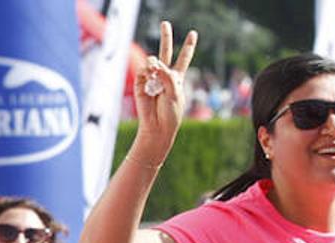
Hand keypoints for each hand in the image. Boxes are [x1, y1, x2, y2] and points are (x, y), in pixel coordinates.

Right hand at [131, 21, 197, 164]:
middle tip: (165, 23)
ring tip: (156, 75)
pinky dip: (147, 73)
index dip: (189, 46)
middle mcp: (165, 76)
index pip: (184, 59)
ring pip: (153, 61)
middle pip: (166, 52)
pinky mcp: (141, 85)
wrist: (157, 127)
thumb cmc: (170, 113)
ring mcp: (152, 79)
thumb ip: (167, 75)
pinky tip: (150, 81)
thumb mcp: (176, 91)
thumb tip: (152, 64)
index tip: (193, 33)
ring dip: (155, 65)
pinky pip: (144, 71)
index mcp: (177, 78)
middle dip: (166, 37)